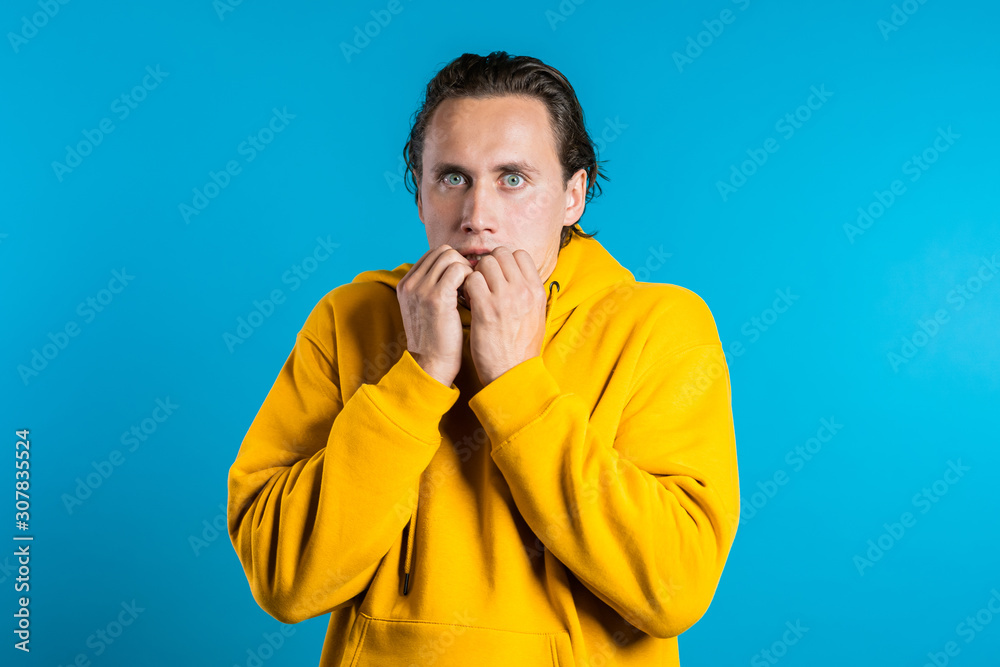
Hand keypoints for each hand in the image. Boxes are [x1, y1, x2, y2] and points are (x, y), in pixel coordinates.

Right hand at [397, 244, 473, 386]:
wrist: (431, 364)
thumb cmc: (436, 340)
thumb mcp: (425, 310)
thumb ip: (432, 288)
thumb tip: (454, 270)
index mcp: (406, 284)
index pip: (433, 254)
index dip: (452, 263)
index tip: (462, 281)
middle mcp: (410, 283)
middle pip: (442, 251)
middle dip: (460, 263)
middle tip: (470, 284)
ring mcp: (421, 289)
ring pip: (451, 257)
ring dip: (466, 270)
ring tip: (471, 290)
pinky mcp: (436, 297)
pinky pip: (459, 270)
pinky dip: (470, 278)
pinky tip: (472, 295)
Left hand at [462, 246, 546, 385]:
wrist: (512, 373)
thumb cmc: (521, 347)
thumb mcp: (536, 315)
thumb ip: (529, 292)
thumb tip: (518, 274)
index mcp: (536, 290)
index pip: (519, 254)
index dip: (504, 260)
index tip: (497, 274)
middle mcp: (523, 290)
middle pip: (500, 254)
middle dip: (488, 265)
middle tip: (483, 282)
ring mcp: (505, 299)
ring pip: (484, 264)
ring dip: (476, 275)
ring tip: (475, 292)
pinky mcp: (486, 309)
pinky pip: (471, 280)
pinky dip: (466, 287)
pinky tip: (469, 300)